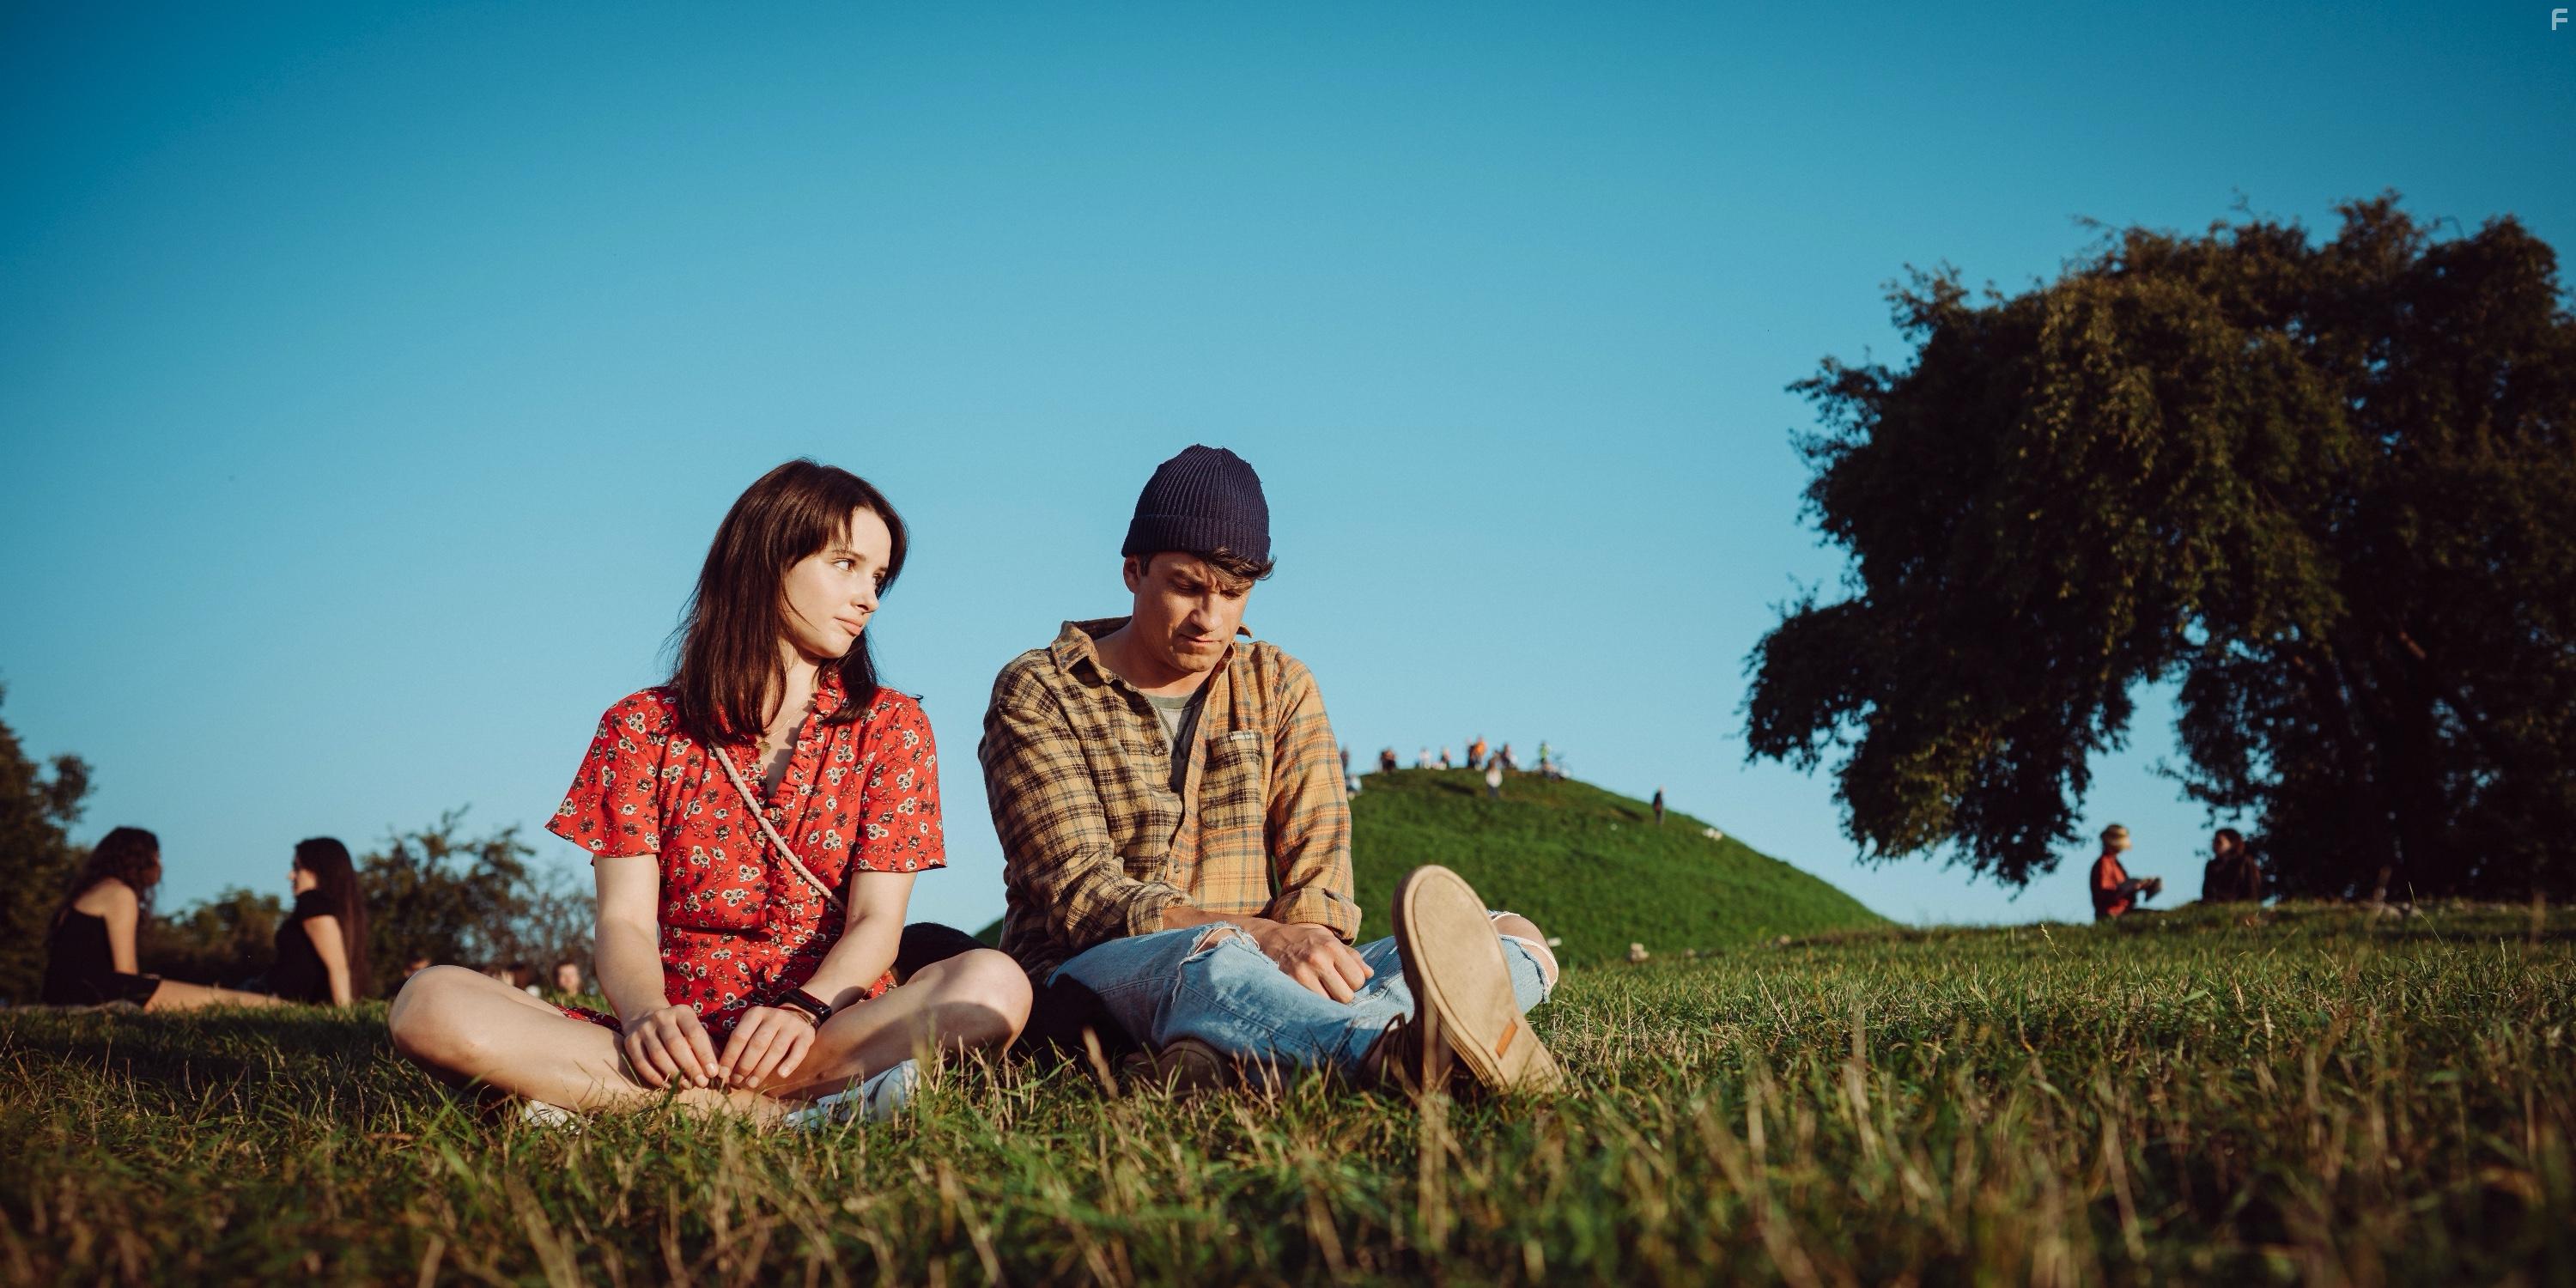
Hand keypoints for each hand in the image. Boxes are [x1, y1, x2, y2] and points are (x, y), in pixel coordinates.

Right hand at [620, 1004, 720, 1089]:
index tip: (713, 1072)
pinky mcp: (630, 1042)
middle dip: (690, 1067)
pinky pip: (642, 1063)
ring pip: (658, 1055)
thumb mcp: (694, 1029)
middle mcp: (661, 1017)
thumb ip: (708, 1047)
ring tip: (686, 1086)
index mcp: (681, 1012)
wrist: (645, 1016)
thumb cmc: (679, 1029)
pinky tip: (667, 1086)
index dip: (704, 1054)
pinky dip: (655, 1077)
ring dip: (673, 1074)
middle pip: (675, 1044)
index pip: (695, 1033)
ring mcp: (643, 1029)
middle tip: (701, 1083)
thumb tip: (721, 1071)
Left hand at [719, 1005, 818, 1089]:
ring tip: (752, 1083)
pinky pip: (799, 1051)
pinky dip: (790, 1063)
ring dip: (763, 1069)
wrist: (797, 1015)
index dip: (730, 1056)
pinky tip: (781, 1074)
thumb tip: (725, 1071)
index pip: (740, 1036)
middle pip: (758, 1044)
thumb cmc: (766, 1028)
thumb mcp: (752, 1028)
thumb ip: (740, 1044)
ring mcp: (792, 1025)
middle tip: (738, 1080)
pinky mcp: (807, 1034)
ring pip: (776, 1049)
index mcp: (756, 1014)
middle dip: (745, 1065)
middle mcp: (774, 1016)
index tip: (723, 1074)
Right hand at [1254, 922, 1370, 1001]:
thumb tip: (1370, 974)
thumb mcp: (1328, 940)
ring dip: (1327, 1001)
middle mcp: (1318, 960)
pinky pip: (1312, 1005)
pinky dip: (1313, 1003)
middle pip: (1346, 996)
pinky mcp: (1289, 985)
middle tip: (1331, 986)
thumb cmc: (1304, 940)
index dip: (1354, 982)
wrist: (1269, 939)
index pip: (1358, 979)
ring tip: (1319, 989)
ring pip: (1329, 1004)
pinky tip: (1309, 993)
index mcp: (1332, 947)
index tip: (1344, 978)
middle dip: (1342, 994)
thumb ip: (1351, 956)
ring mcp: (1302, 974)